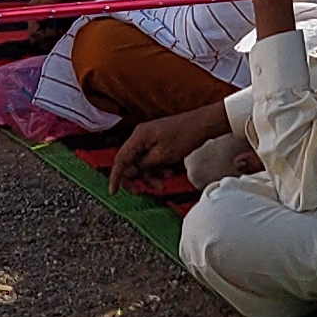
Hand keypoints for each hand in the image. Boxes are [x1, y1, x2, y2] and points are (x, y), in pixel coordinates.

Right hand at [108, 104, 231, 190]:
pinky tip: (168, 172)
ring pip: (142, 162)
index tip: (113, 191)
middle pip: (130, 162)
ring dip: (151, 174)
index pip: (120, 159)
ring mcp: (149, 138)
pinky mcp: (158, 141)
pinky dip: (157, 167)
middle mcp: (140, 136)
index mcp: (138, 137)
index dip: (116, 177)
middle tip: (142, 191)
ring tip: (163, 181)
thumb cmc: (184, 137)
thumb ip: (143, 165)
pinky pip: (151, 158)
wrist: (203, 124)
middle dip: (138, 177)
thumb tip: (129, 172)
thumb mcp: (162, 156)